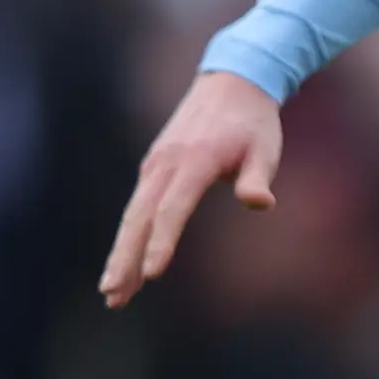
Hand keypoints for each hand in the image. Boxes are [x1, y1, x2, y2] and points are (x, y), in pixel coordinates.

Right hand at [101, 69, 283, 306]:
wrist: (232, 84)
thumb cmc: (254, 123)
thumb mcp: (266, 147)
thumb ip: (258, 176)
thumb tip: (260, 203)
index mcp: (193, 161)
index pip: (172, 209)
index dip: (162, 242)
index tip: (152, 274)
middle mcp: (165, 164)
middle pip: (139, 217)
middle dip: (125, 258)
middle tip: (113, 295)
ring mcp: (155, 165)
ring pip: (132, 215)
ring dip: (120, 253)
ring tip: (112, 292)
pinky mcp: (153, 167)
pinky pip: (137, 207)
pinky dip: (129, 235)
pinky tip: (124, 262)